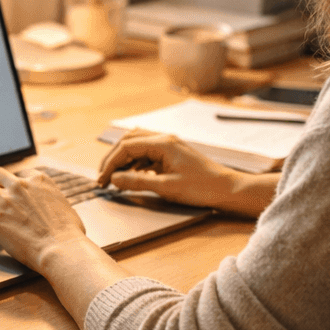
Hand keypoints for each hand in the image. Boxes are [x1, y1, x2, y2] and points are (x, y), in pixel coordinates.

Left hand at [0, 167, 92, 276]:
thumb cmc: (70, 235)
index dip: (13, 183)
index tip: (11, 190)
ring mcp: (5, 201)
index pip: (20, 174)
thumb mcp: (66, 207)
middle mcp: (20, 186)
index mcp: (39, 181)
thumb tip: (55, 208)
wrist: (62, 250)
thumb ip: (54, 202)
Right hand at [98, 130, 277, 216]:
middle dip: (113, 158)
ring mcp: (169, 146)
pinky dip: (135, 163)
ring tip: (114, 178)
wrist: (227, 189)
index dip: (110, 163)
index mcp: (163, 143)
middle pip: (129, 141)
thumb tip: (115, 179)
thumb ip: (137, 182)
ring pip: (137, 146)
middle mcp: (165, 140)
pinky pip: (147, 154)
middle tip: (103, 177)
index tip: (102, 180)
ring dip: (123, 160)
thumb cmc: (202, 188)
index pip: (126, 147)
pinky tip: (132, 177)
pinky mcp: (172, 155)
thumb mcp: (166, 188)